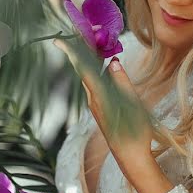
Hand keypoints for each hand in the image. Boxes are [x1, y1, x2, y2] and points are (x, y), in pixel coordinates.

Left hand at [53, 38, 155, 169]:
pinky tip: (106, 69)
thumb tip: (113, 62)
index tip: (58, 41)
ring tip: (99, 47)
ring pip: (91, 79)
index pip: (83, 69)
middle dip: (85, 53)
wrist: (131, 158)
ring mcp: (96, 106)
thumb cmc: (134, 132)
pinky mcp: (101, 110)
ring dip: (93, 63)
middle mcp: (93, 100)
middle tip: (89, 35)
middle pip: (85, 71)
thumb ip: (122, 82)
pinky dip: (99, 74)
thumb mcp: (132, 104)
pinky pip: (97, 87)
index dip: (71, 54)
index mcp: (99, 96)